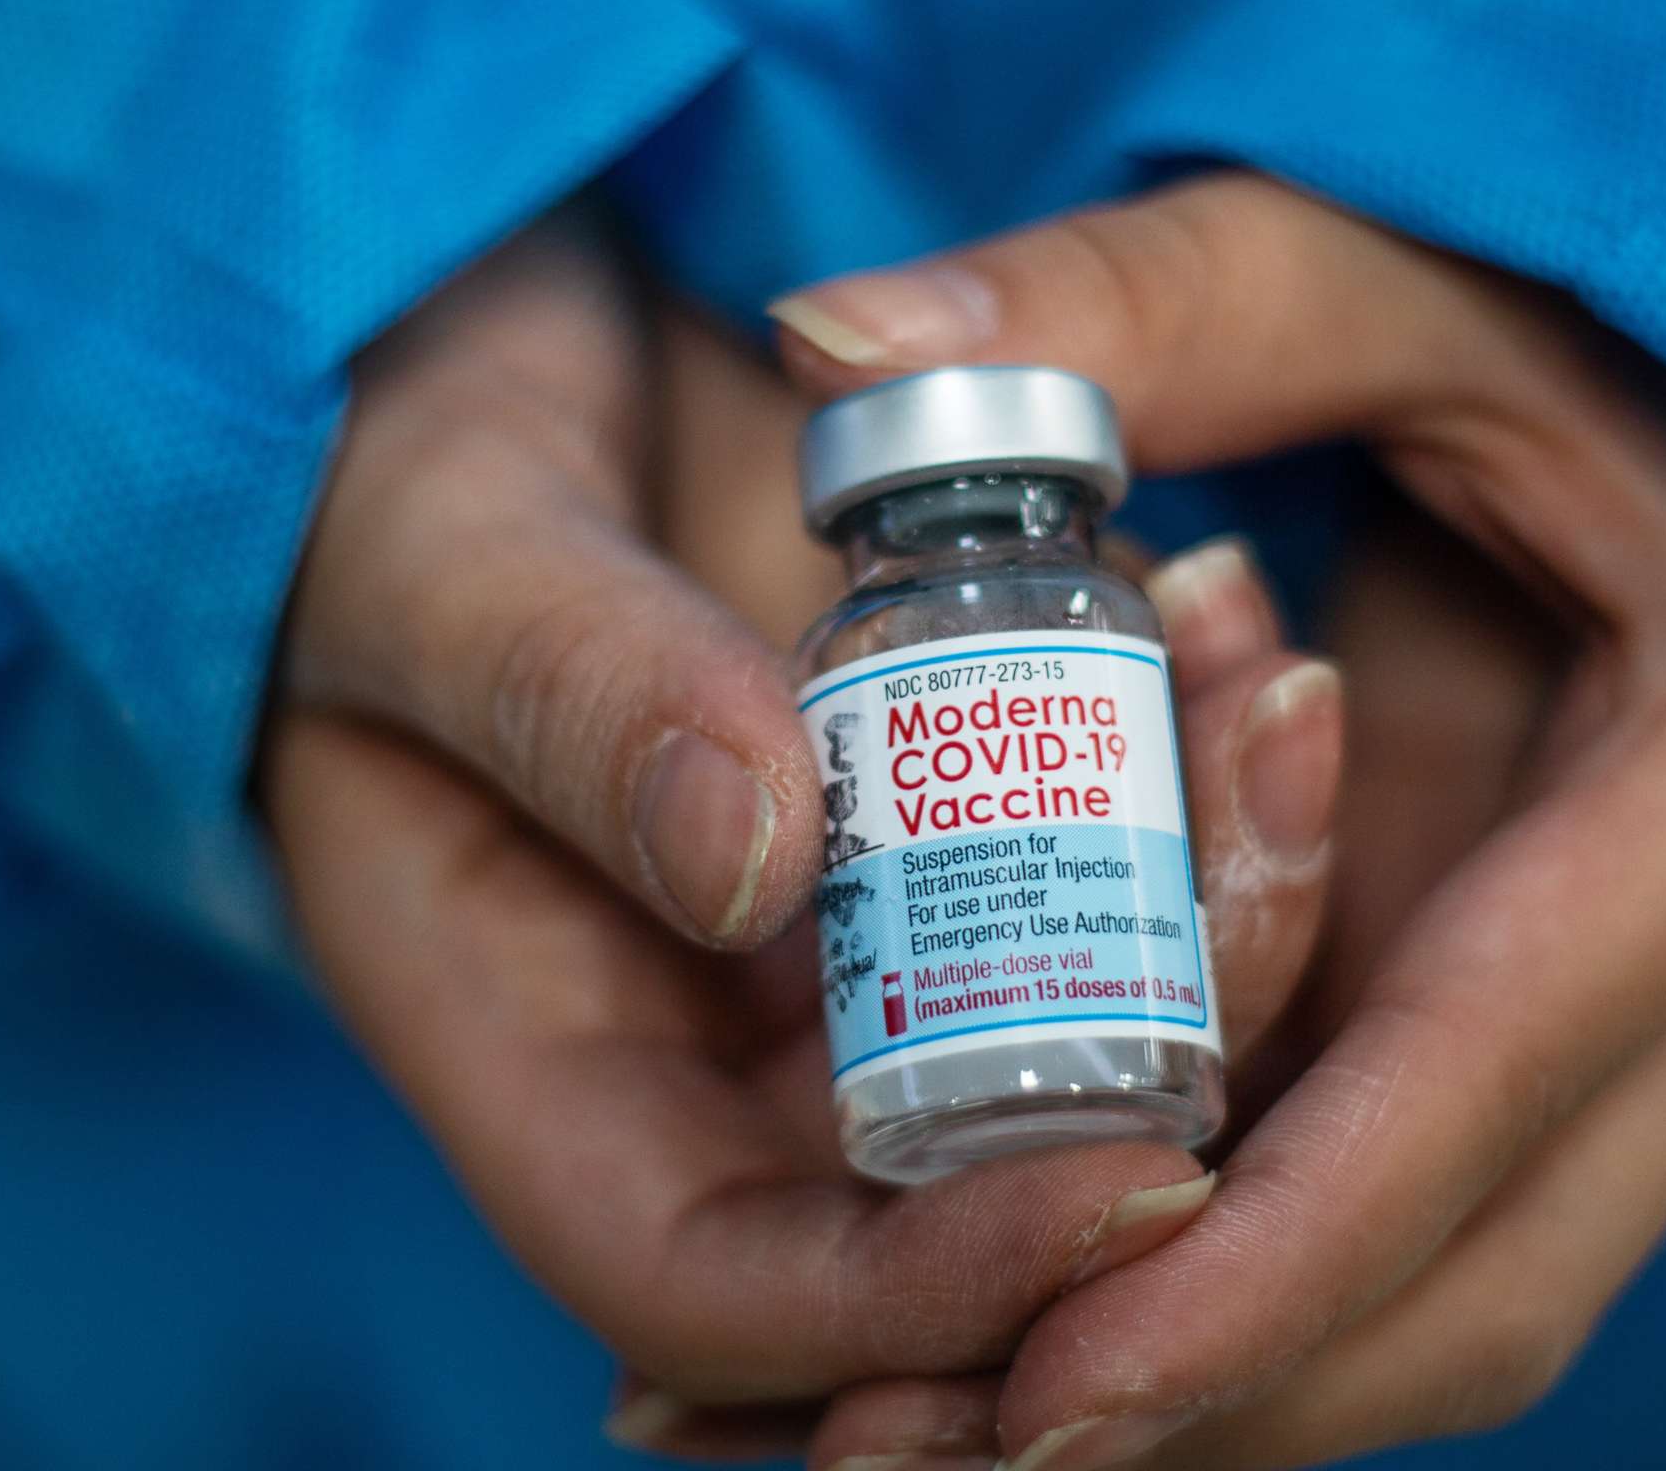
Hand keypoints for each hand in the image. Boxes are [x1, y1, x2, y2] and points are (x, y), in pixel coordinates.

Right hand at [257, 211, 1346, 1449]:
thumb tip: (751, 859)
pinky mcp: (941, 848)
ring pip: (1067, 1044)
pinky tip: (1230, 624)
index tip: (1134, 1180)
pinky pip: (1102, 883)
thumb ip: (568, 686)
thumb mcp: (441, 548)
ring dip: (1213, 902)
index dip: (924, 1295)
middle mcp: (710, 1060)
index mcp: (535, 1062)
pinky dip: (1192, 784)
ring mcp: (840, 963)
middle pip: (951, 1200)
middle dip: (1146, 1078)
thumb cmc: (397, 472)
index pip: (725, 1290)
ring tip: (1266, 679)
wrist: (497, 369)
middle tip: (1268, 840)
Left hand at [769, 173, 1665, 1470]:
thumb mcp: (1375, 267)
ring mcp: (1629, 1019)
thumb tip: (827, 340)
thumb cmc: (1550, 305)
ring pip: (1443, 1292)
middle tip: (929, 1451)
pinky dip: (1215, 1308)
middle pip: (1484, 1266)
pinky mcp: (1529, 1039)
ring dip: (1207, 1393)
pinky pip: (1390, 1226)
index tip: (1050, 1388)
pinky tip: (1007, 1349)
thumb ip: (1138, 303)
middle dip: (1219, 1386)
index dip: (1278, 1252)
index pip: (1495, 1069)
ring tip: (915, 1444)